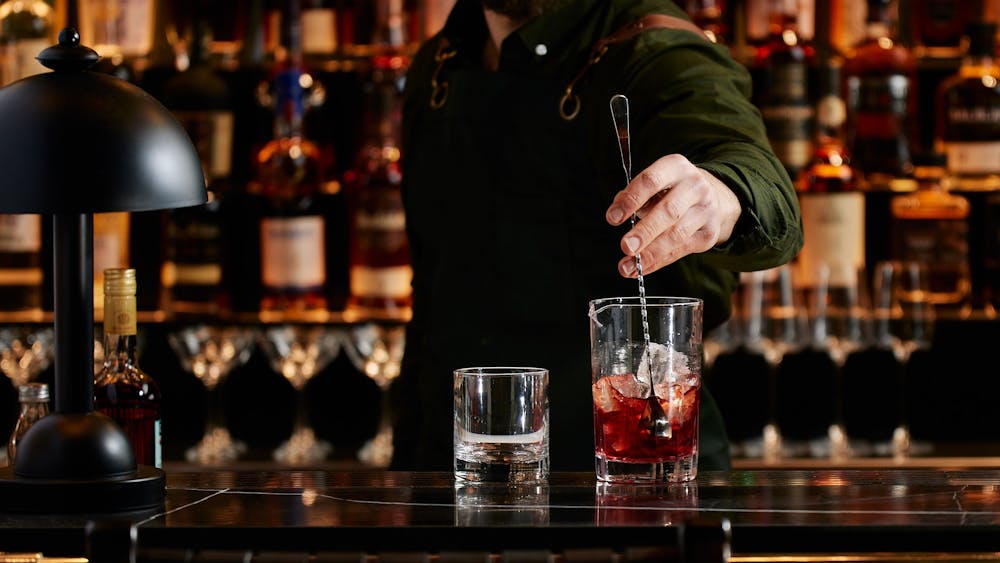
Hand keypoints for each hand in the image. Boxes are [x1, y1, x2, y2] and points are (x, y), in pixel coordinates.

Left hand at [605, 154, 741, 276]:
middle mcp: (695, 186)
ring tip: (628, 266)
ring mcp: (706, 209)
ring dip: (650, 253)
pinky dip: (659, 261)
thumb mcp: (655, 184)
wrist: (711, 198)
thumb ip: (634, 196)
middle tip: (625, 246)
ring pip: (676, 234)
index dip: (631, 199)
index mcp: (676, 167)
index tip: (612, 218)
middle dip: (644, 231)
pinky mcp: (710, 233)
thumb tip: (615, 213)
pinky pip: (681, 250)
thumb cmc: (671, 191)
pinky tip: (641, 268)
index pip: (651, 181)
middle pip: (668, 210)